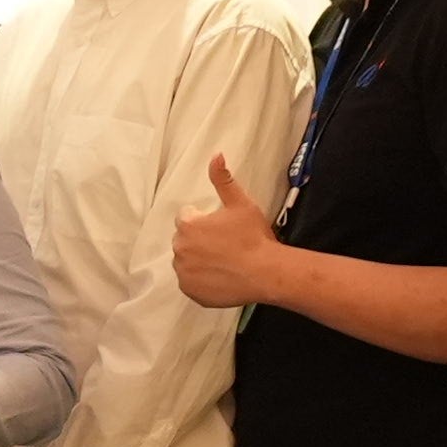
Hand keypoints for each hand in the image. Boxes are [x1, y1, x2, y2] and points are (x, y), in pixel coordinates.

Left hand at [167, 154, 276, 310]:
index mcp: (188, 226)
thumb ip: (223, 180)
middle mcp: (180, 249)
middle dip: (199, 240)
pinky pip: (190, 282)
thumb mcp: (240, 204)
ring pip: (186, 261)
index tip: (221, 228)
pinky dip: (201, 280)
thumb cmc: (254, 237)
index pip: (186, 218)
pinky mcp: (190, 292)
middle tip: (225, 245)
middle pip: (185, 240)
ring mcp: (184, 273)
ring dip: (198, 260)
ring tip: (223, 261)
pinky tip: (220, 276)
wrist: (266, 273)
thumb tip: (215, 155)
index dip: (204, 221)